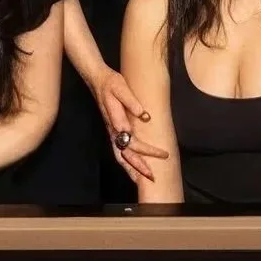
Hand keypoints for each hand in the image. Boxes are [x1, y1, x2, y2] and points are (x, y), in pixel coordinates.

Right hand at [93, 68, 166, 182]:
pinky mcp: (112, 131)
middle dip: (139, 167)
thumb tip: (144, 115)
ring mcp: (111, 132)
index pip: (132, 142)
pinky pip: (119, 151)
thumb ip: (132, 102)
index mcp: (116, 122)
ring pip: (120, 156)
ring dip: (131, 169)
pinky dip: (126, 162)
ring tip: (142, 180)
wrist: (97, 80)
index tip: (163, 154)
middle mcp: (113, 131)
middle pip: (125, 155)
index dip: (147, 150)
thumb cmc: (111, 83)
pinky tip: (132, 168)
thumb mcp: (121, 88)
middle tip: (153, 177)